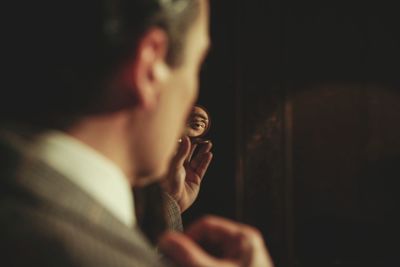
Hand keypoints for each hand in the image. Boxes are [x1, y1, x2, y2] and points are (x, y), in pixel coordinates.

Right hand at [159, 216, 273, 266]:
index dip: (186, 237)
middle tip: (173, 263)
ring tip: (180, 266)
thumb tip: (165, 239)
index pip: (206, 226)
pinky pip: (212, 265)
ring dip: (193, 263)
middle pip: (206, 241)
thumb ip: (188, 255)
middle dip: (189, 254)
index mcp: (242, 238)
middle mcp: (242, 247)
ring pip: (208, 256)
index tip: (170, 251)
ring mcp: (239, 262)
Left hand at [161, 136, 212, 211]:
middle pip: (190, 154)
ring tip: (209, 144)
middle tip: (202, 137)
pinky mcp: (195, 180)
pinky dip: (205, 162)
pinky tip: (209, 154)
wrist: (173, 200)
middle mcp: (180, 167)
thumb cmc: (168, 182)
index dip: (186, 142)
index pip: (180, 149)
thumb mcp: (174, 165)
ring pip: (197, 160)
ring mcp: (188, 174)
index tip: (192, 134)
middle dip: (196, 146)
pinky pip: (202, 169)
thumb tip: (187, 139)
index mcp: (172, 163)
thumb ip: (181, 152)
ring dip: (203, 152)